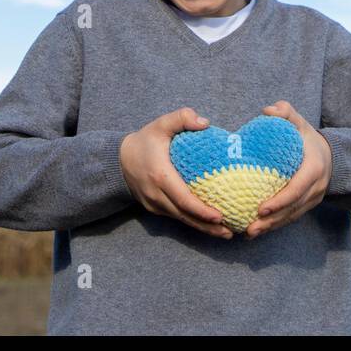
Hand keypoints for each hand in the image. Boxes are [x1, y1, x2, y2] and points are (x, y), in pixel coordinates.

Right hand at [119, 107, 232, 238]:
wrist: (119, 160)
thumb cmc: (144, 141)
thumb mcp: (161, 124)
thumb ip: (182, 118)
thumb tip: (206, 123)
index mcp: (161, 176)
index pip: (184, 199)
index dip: (202, 211)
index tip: (220, 216)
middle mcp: (157, 195)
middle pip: (185, 216)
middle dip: (208, 226)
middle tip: (231, 231)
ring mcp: (154, 204)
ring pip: (181, 220)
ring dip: (202, 228)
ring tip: (225, 233)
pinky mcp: (154, 208)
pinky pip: (176, 217)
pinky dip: (192, 222)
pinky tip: (208, 225)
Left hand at [246, 100, 331, 238]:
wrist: (330, 154)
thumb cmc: (307, 137)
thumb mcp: (299, 121)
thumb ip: (285, 112)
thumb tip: (268, 111)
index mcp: (314, 168)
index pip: (297, 189)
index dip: (280, 201)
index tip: (260, 208)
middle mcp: (316, 187)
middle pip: (292, 209)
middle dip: (271, 221)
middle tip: (249, 229)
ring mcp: (313, 199)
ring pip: (292, 217)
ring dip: (271, 227)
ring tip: (249, 234)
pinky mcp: (308, 205)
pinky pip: (291, 218)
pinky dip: (275, 225)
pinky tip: (257, 231)